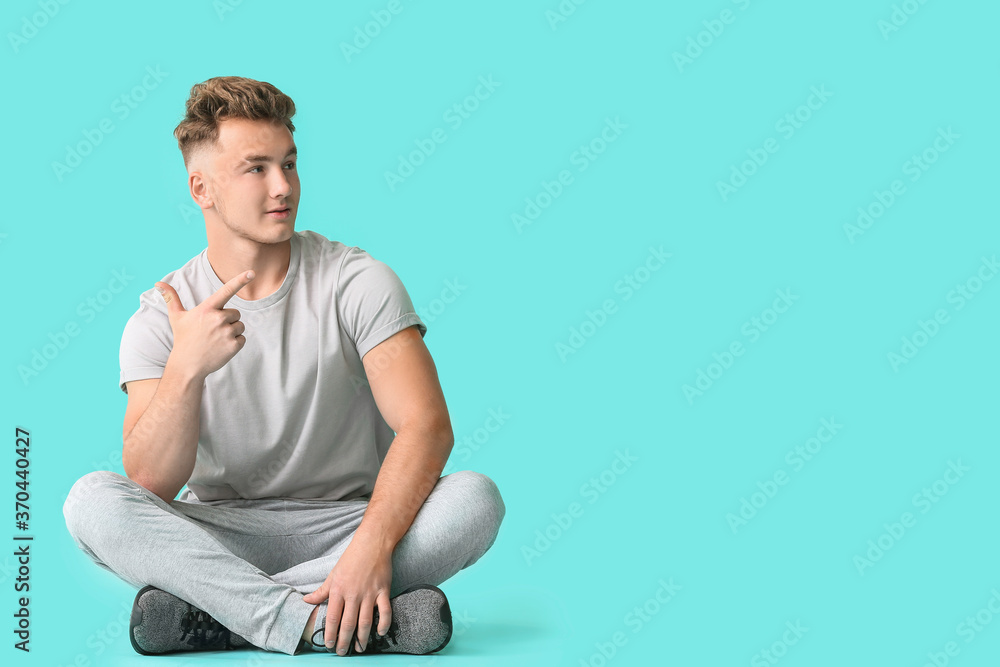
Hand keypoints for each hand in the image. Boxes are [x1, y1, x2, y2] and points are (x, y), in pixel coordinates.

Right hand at [155, 271, 254, 378]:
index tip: (251, 273)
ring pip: (240, 326)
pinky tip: (221, 348)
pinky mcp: (233, 345)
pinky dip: (235, 343)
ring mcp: (226, 332)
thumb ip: (171, 298)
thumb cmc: (183, 339)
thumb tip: (157, 283)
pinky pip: (242, 338)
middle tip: (212, 331)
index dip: (240, 281)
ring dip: (232, 332)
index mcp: (206, 309)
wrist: (187, 366)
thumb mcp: (176, 317)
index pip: (226, 291)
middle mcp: (217, 318)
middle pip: (235, 313)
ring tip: (216, 340)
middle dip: (227, 320)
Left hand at [302, 537, 392, 653]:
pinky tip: (380, 633)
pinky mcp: (384, 590)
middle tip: (341, 652)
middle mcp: (353, 594)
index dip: (329, 634)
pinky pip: (385, 612)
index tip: (328, 645)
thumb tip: (306, 601)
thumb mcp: (333, 574)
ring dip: (362, 638)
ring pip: (365, 622)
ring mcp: (370, 593)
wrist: (373, 543)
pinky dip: (384, 624)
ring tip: (359, 648)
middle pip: (348, 624)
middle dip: (344, 641)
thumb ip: (321, 591)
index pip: (332, 618)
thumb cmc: (351, 558)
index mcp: (338, 590)